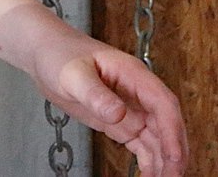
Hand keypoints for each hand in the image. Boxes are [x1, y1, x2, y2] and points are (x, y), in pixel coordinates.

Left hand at [30, 26, 187, 175]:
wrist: (43, 53)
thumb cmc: (58, 53)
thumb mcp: (72, 73)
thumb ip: (94, 93)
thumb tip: (118, 114)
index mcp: (133, 74)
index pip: (163, 104)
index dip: (172, 131)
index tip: (175, 156)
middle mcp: (138, 92)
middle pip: (167, 125)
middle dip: (173, 153)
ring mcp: (131, 108)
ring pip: (158, 139)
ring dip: (163, 161)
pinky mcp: (121, 122)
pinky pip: (142, 144)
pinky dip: (149, 161)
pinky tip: (149, 176)